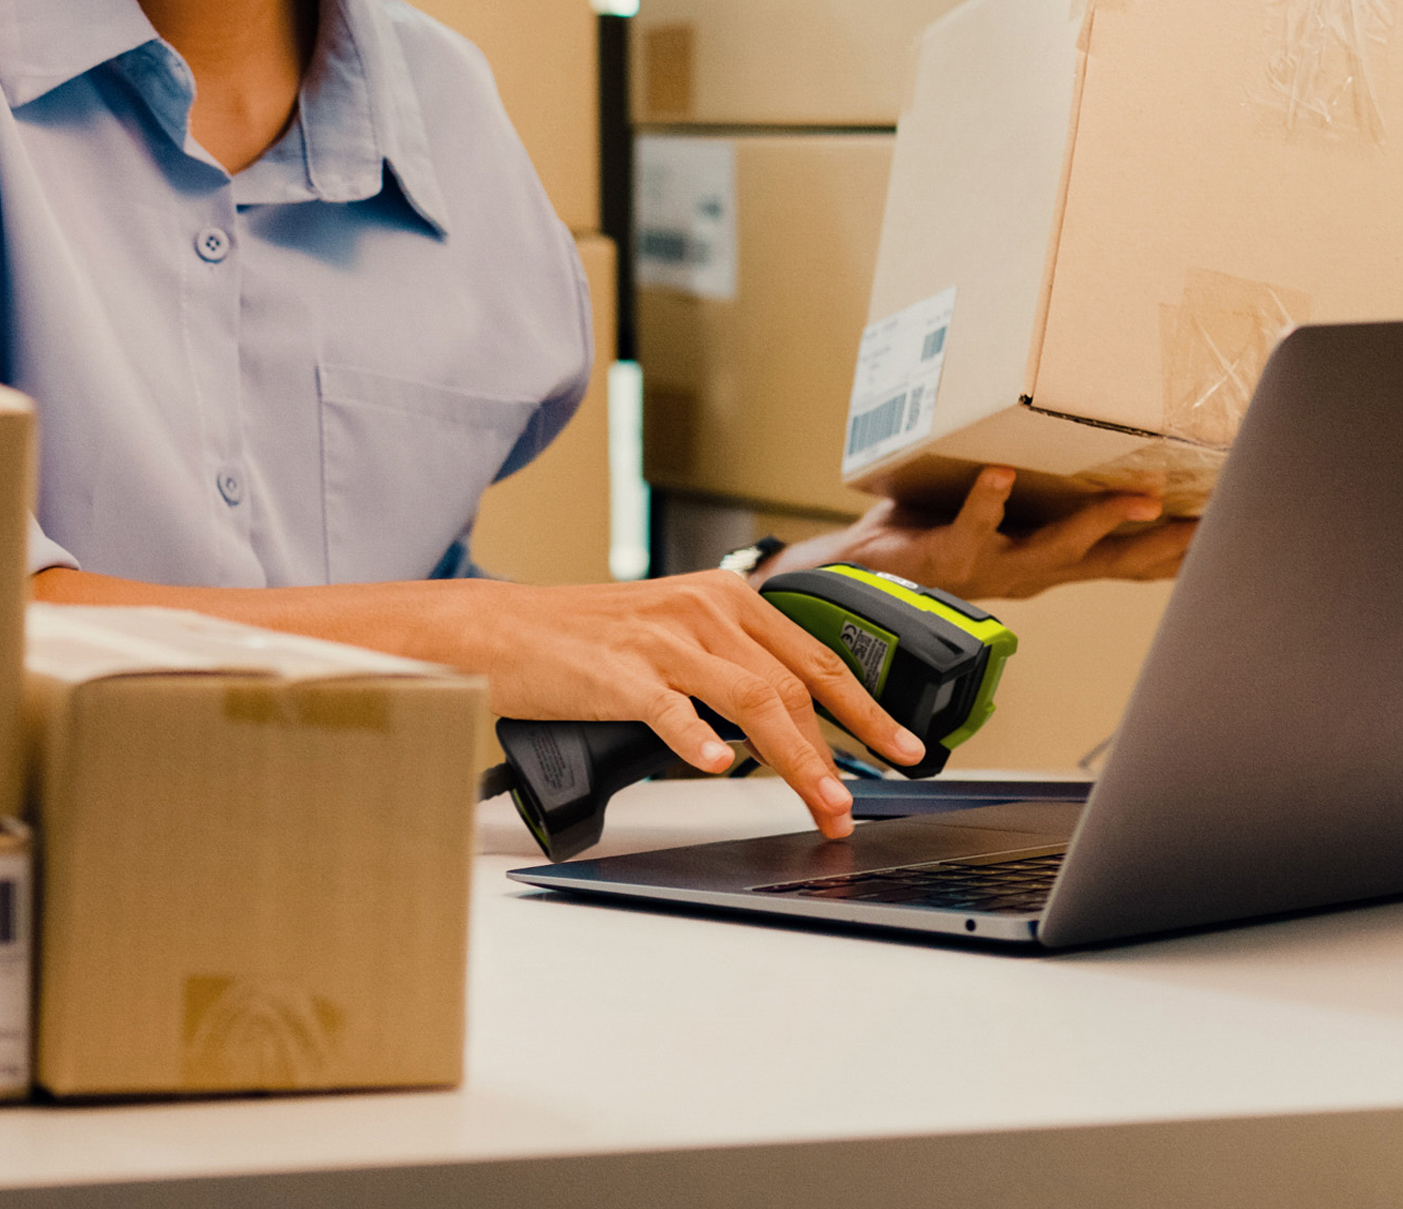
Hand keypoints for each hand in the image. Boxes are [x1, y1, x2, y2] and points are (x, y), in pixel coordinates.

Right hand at [424, 574, 927, 839]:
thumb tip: (782, 725)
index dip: (865, 709)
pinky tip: (720, 766)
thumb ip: (726, 663)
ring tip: (821, 803)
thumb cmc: (581, 639)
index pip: (814, 657)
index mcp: (722, 598)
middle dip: (838, 751)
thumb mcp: (670, 632)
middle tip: (856, 803)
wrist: (501, 630)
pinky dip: (699, 739)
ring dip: (797, 759)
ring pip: (753, 700)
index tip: (902, 748)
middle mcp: (701, 610)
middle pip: (794, 684)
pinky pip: (670, 708)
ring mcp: (661, 640)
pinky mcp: (618, 672)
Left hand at [781, 467, 1195, 604]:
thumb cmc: (932, 536)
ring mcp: (994, 567)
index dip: (1179, 549)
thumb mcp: (1001, 523)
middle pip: (1114, 560)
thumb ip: (1041, 503)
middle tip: (1215, 519)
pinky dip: (987, 499)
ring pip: (1059, 548)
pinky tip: (1001, 473)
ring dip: (1099, 522)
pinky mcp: (950, 556)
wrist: (858, 576)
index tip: (1231, 526)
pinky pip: (974, 526)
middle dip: (1166, 541)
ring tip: (1137, 494)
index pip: (1128, 560)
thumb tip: (1080, 467)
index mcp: (1050, 563)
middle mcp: (1032, 571)